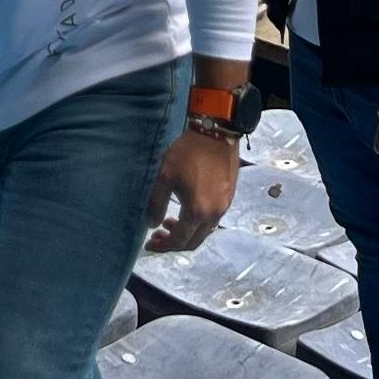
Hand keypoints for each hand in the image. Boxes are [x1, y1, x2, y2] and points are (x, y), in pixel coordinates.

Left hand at [145, 129, 238, 251]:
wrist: (216, 133)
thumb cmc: (188, 153)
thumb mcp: (164, 177)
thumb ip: (156, 204)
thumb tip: (151, 225)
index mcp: (197, 212)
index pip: (179, 240)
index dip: (163, 245)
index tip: (149, 243)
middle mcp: (214, 214)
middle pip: (194, 242)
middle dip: (174, 243)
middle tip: (158, 235)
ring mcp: (224, 206)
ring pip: (204, 231)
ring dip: (187, 232)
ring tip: (169, 222)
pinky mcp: (229, 197)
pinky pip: (212, 220)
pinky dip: (198, 223)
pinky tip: (187, 210)